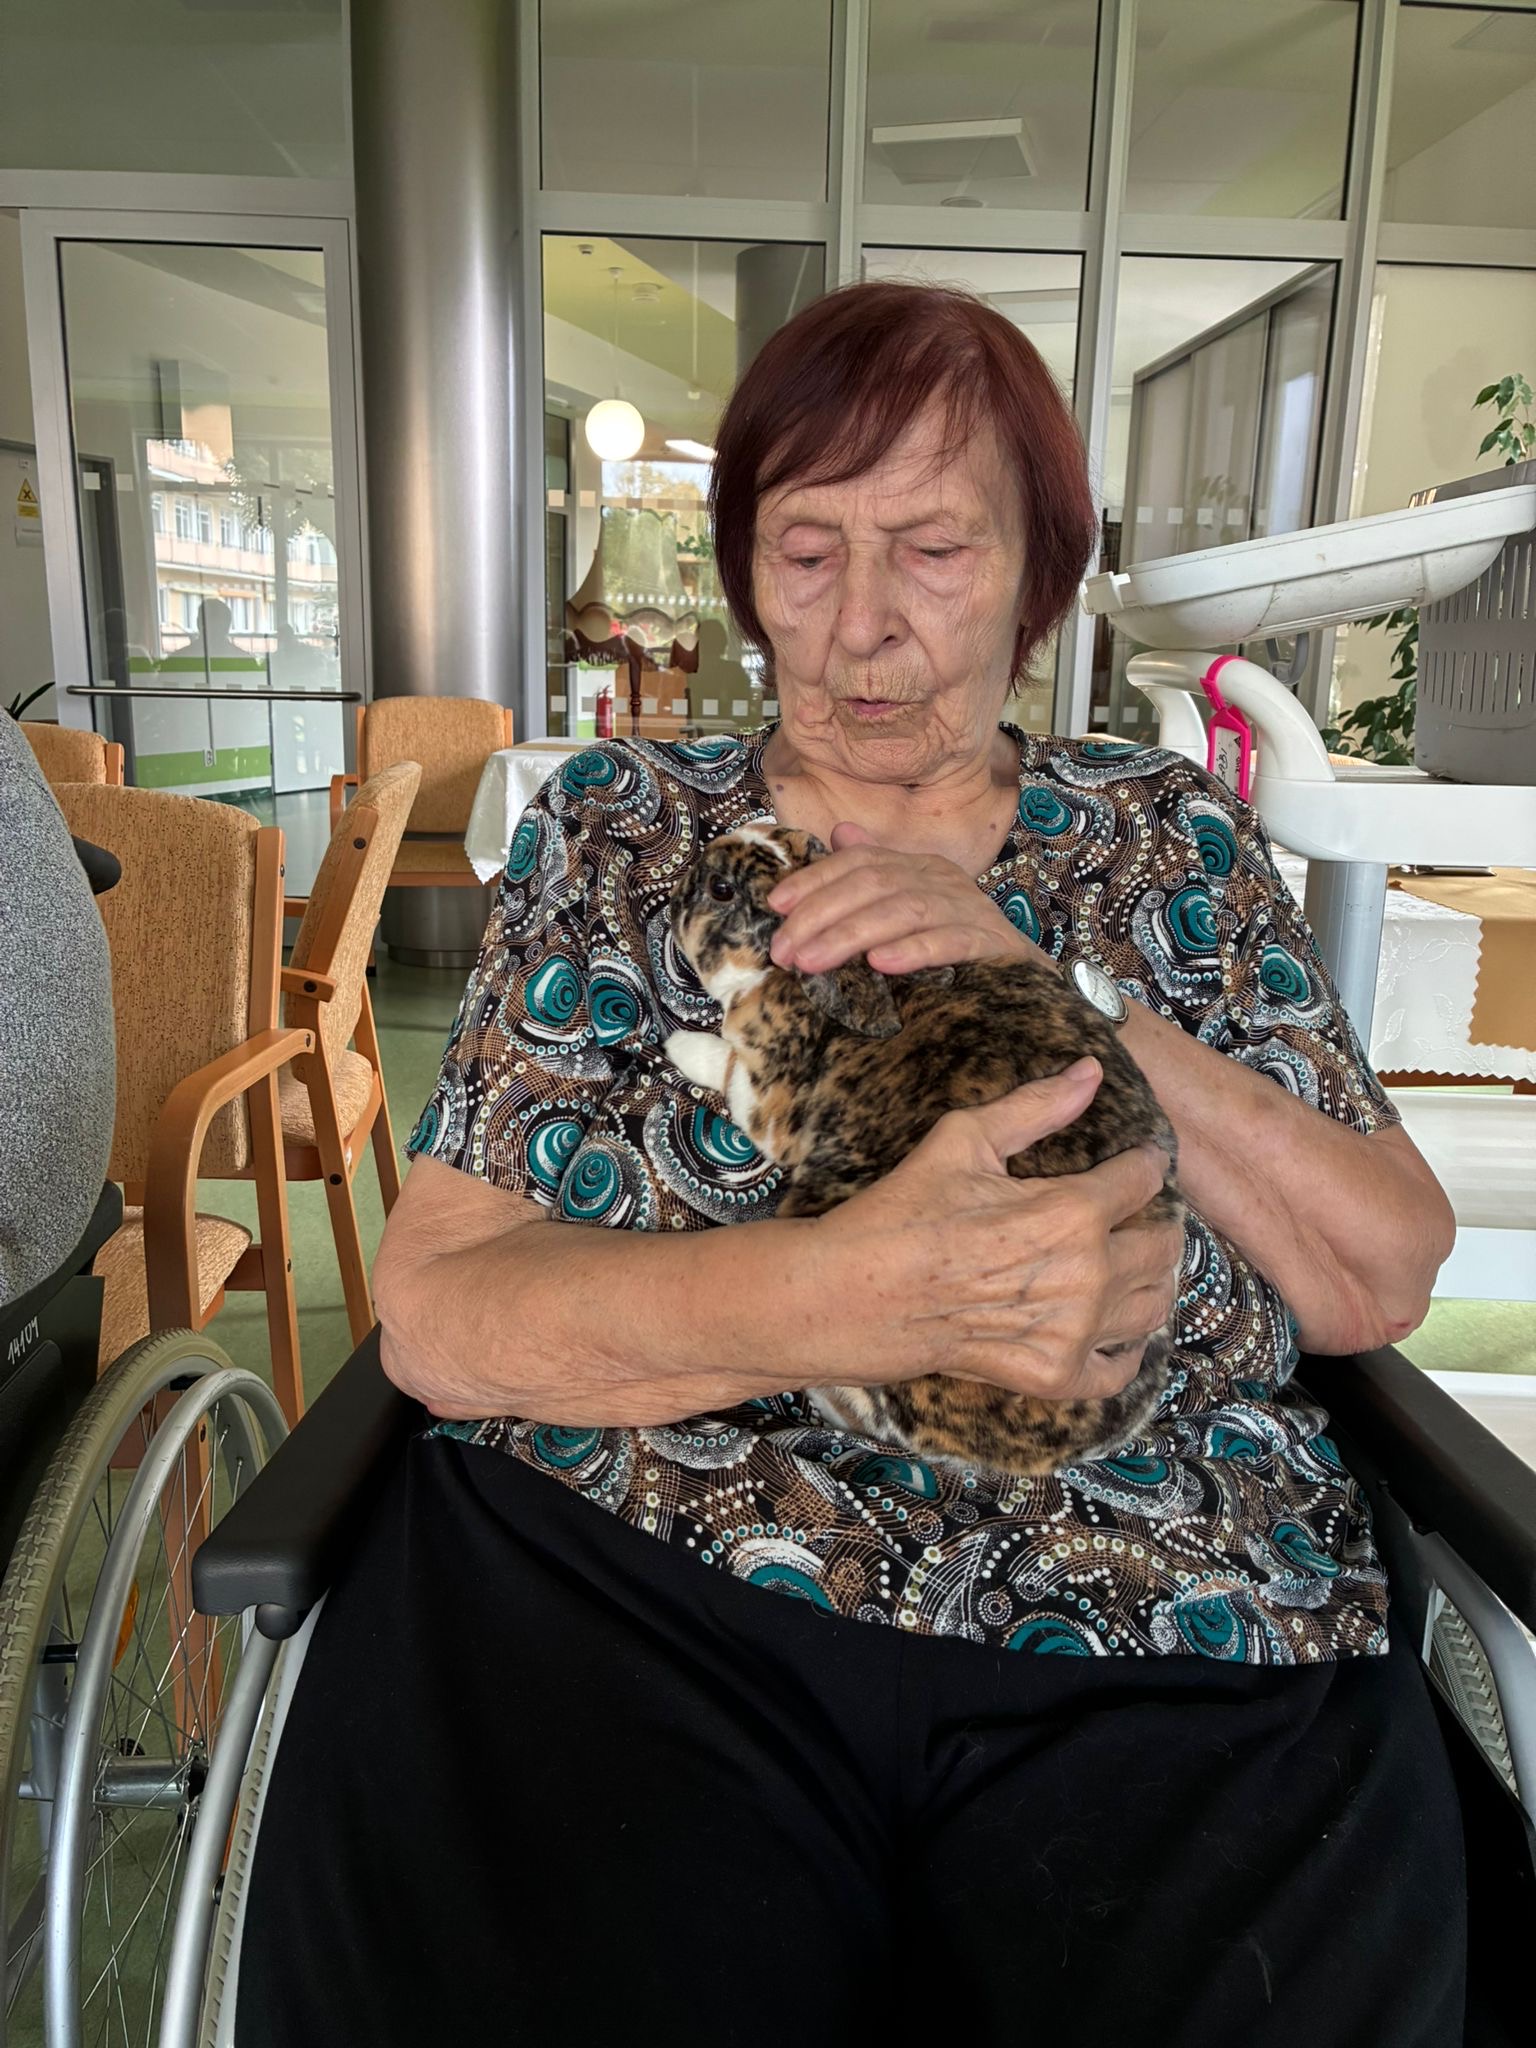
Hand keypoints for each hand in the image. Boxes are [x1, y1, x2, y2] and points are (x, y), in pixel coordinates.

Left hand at [767, 822, 1034, 976]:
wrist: (1028, 984)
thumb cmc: (957, 948)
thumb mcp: (908, 911)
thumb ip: (874, 874)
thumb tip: (838, 832)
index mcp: (918, 867)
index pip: (859, 861)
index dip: (815, 879)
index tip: (774, 905)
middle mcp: (943, 878)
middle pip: (874, 884)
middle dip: (820, 915)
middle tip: (782, 951)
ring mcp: (970, 908)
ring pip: (903, 910)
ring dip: (851, 935)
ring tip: (811, 962)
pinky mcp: (994, 943)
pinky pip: (951, 940)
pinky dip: (914, 949)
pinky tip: (881, 964)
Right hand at [810, 1059, 1183, 1401]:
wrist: (853, 1294)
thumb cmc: (903, 1212)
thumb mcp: (963, 1140)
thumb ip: (1035, 1107)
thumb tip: (1090, 1071)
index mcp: (1072, 1212)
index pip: (1143, 1180)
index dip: (1148, 1162)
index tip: (1144, 1159)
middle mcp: (1087, 1276)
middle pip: (1161, 1246)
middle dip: (1157, 1223)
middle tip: (1141, 1216)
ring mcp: (1073, 1333)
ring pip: (1152, 1306)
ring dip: (1152, 1281)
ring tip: (1136, 1267)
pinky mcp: (1054, 1376)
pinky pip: (1120, 1370)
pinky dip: (1126, 1352)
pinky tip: (1115, 1332)